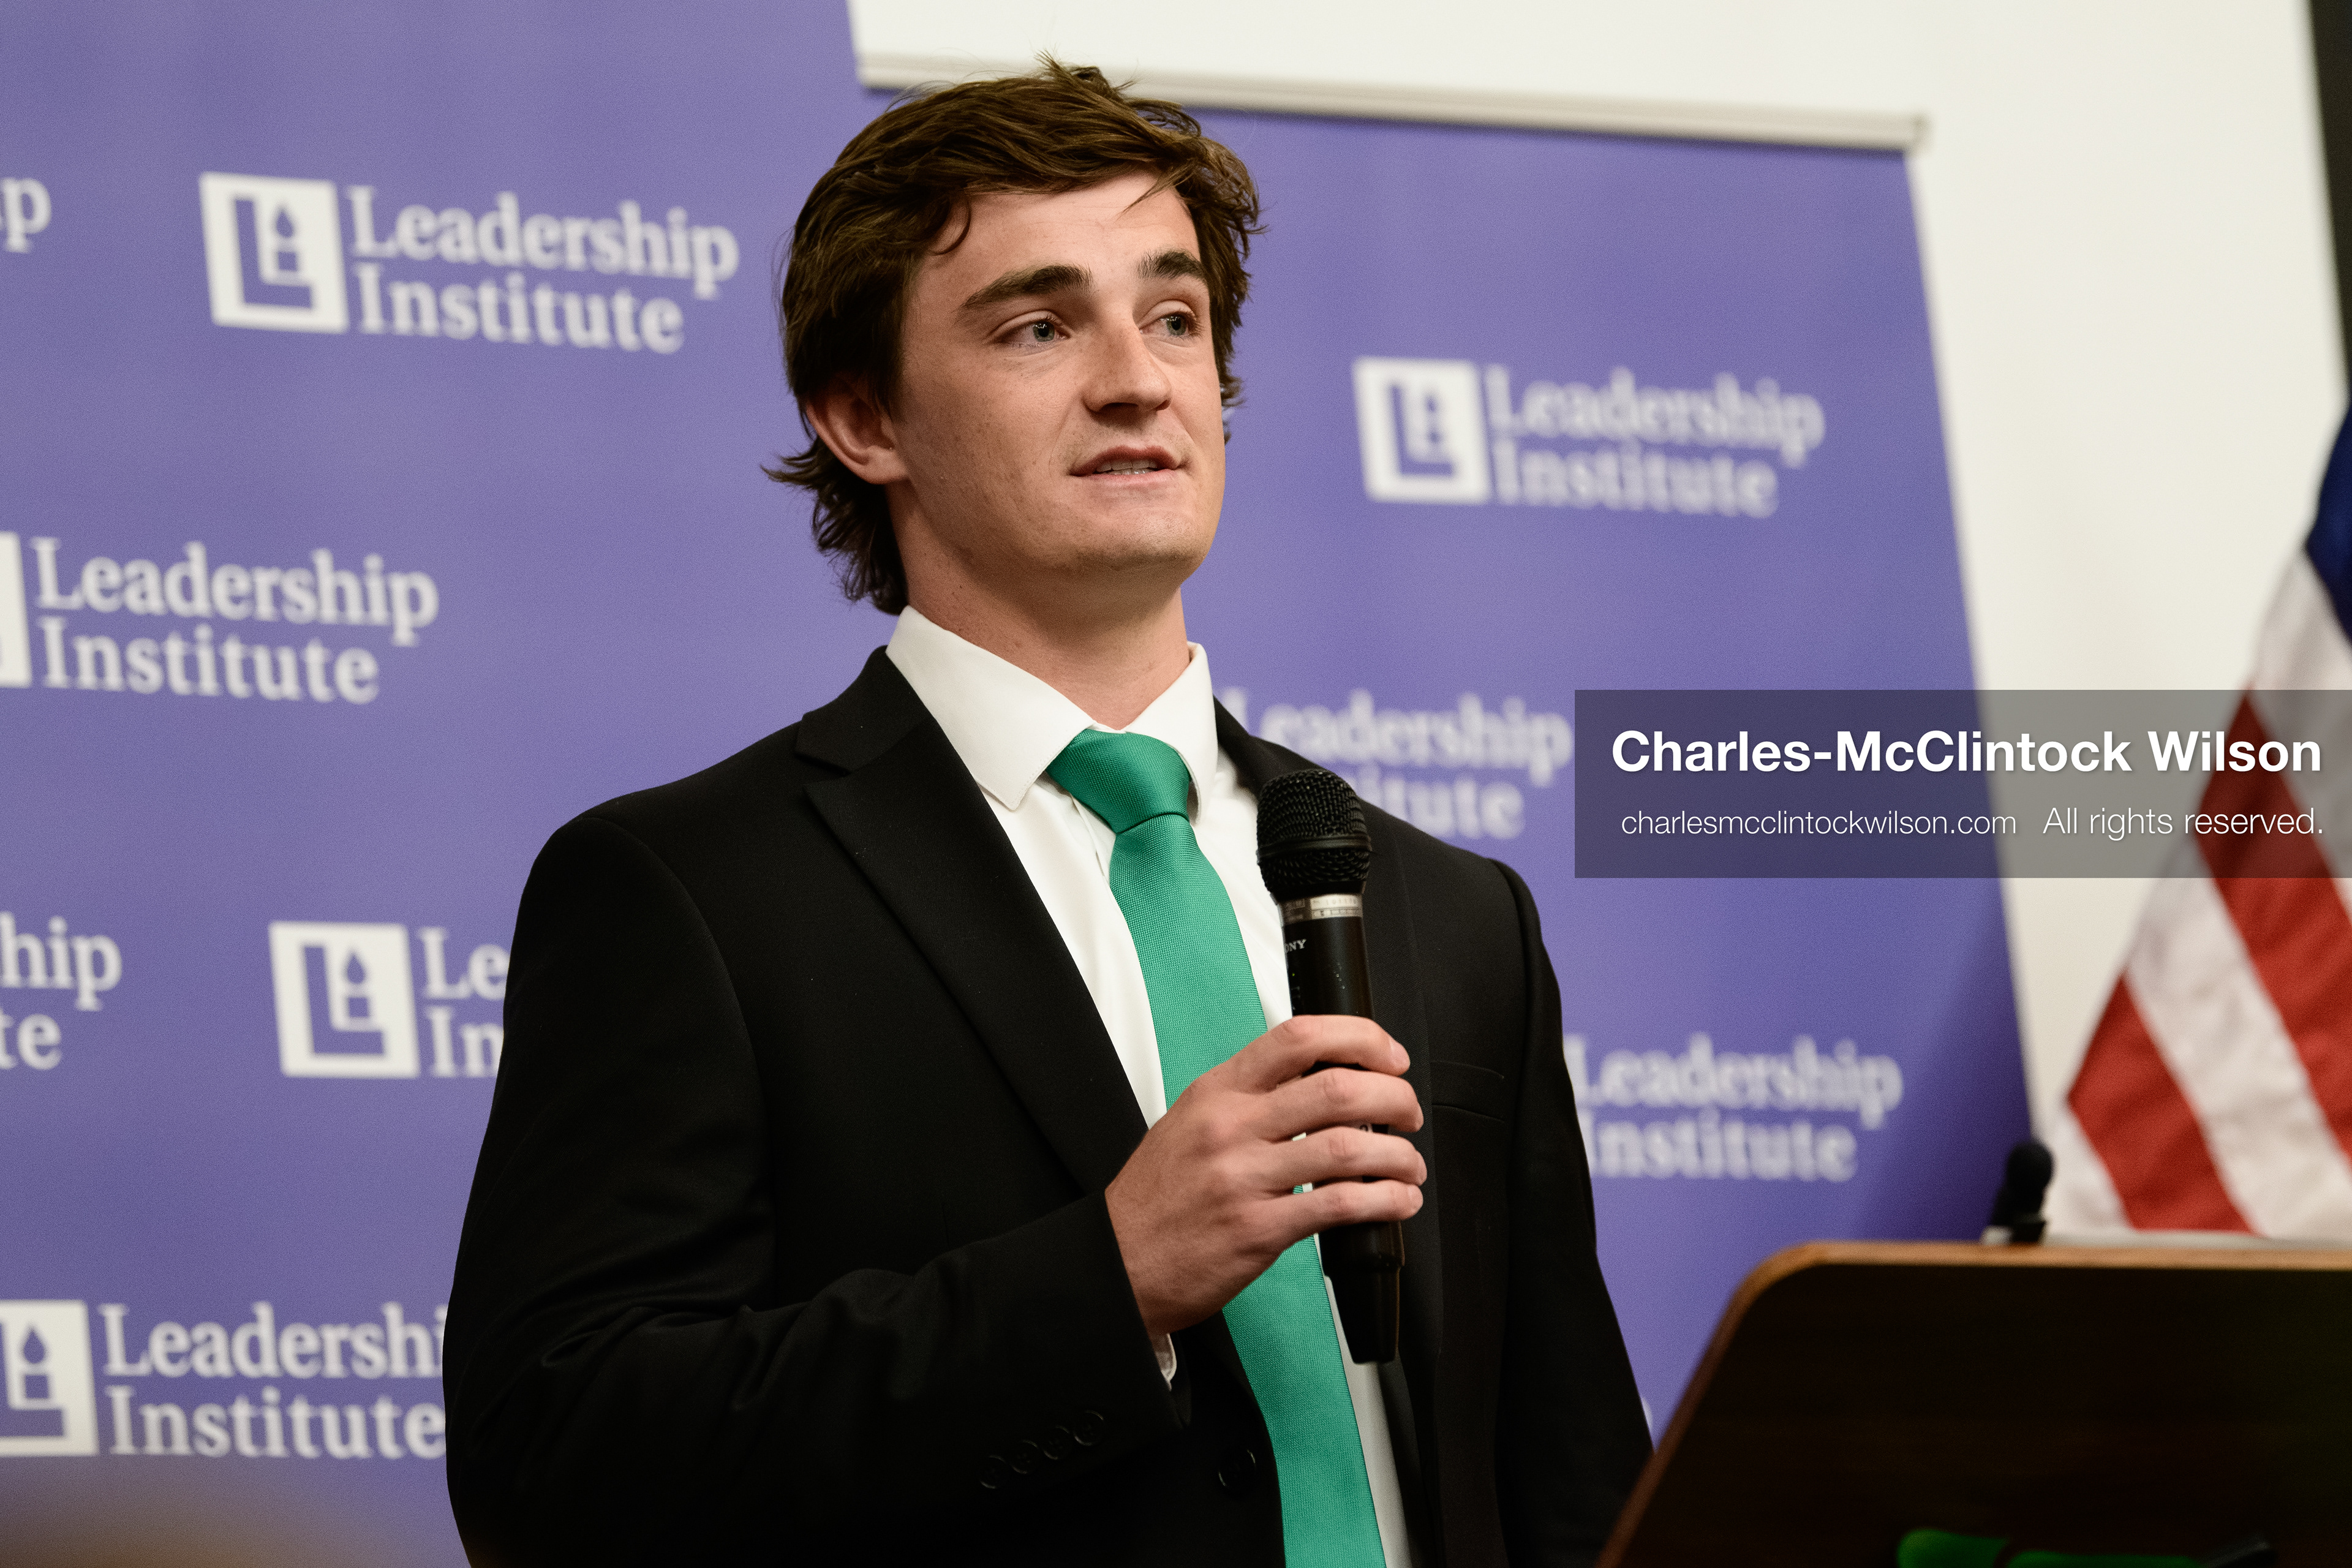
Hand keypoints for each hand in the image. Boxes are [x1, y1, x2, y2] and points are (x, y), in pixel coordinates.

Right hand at [1104, 1015, 1425, 1339]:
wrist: (1118, 1261)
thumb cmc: (1156, 1196)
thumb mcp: (1190, 1121)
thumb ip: (1249, 1097)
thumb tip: (1319, 1080)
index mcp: (1216, 1092)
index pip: (1297, 1038)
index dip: (1358, 1038)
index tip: (1388, 1055)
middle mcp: (1231, 1128)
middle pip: (1335, 1088)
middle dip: (1392, 1097)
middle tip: (1406, 1112)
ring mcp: (1244, 1178)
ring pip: (1346, 1148)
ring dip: (1396, 1155)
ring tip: (1408, 1164)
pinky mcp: (1259, 1229)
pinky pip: (1339, 1206)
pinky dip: (1384, 1202)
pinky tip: (1397, 1202)